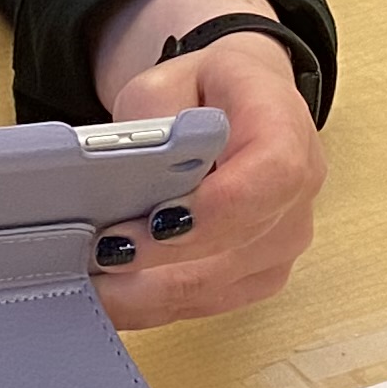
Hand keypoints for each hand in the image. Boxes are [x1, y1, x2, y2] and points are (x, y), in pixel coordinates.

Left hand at [86, 0, 322, 329]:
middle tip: (96, 259)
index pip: (270, 179)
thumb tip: (129, 176)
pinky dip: (152, 305)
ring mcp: (283, 242)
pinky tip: (108, 296)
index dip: (216, 210)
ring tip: (89, 282)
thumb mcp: (168, 83)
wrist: (238, 105)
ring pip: (217, 287)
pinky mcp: (259, 275)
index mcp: (285, 128)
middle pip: (239, 247)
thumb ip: (154, 125)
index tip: (156, 222)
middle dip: (161, 264)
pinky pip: (205, 304)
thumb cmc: (204, 93)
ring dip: (147, 292)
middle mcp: (297, 194)